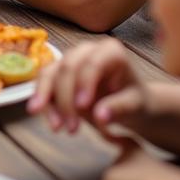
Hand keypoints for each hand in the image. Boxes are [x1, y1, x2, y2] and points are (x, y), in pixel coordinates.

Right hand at [28, 38, 149, 138]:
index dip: (84, 83)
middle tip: (72, 129)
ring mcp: (69, 59)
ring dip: (48, 100)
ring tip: (56, 128)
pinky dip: (43, 101)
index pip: (92, 63)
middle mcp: (86, 50)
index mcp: (111, 51)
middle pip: (67, 68)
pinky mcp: (57, 72)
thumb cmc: (136, 101)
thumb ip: (119, 107)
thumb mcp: (136, 105)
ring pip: (50, 74)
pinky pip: (44, 83)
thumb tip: (100, 116)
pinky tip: (45, 117)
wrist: (128, 104)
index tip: (82, 107)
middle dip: (65, 99)